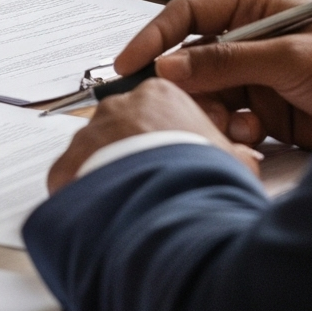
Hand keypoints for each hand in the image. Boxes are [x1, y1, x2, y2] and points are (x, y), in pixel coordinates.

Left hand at [45, 78, 257, 190]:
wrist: (166, 206)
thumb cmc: (200, 179)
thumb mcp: (233, 163)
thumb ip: (235, 153)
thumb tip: (244, 158)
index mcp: (159, 96)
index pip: (159, 109)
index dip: (169, 137)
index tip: (175, 160)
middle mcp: (118, 107)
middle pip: (124, 127)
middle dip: (135, 153)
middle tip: (154, 184)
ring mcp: (89, 134)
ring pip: (96, 152)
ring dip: (110, 173)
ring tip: (129, 203)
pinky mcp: (67, 164)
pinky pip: (72, 178)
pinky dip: (84, 195)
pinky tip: (101, 215)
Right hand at [110, 0, 311, 150]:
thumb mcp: (290, 57)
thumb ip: (227, 61)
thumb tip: (171, 67)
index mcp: (256, 8)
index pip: (189, 15)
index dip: (155, 37)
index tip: (129, 63)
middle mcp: (253, 41)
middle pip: (193, 60)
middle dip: (185, 88)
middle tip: (179, 111)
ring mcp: (260, 78)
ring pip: (208, 96)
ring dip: (212, 115)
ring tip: (234, 130)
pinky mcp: (269, 113)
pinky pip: (230, 122)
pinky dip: (232, 134)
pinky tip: (251, 140)